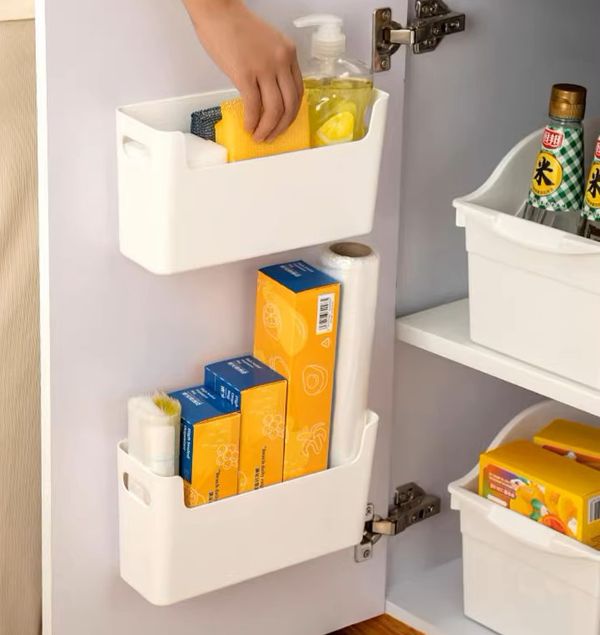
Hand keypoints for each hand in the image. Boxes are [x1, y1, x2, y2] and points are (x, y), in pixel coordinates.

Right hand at [184, 0, 303, 141]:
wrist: (217, 11)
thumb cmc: (236, 26)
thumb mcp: (267, 44)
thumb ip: (273, 66)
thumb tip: (267, 93)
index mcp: (288, 53)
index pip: (298, 91)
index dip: (292, 112)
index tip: (283, 123)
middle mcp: (281, 61)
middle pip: (290, 104)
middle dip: (282, 126)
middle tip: (272, 136)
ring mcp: (264, 68)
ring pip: (275, 109)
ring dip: (268, 128)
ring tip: (259, 136)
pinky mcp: (245, 74)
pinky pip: (254, 106)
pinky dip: (252, 121)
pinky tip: (249, 127)